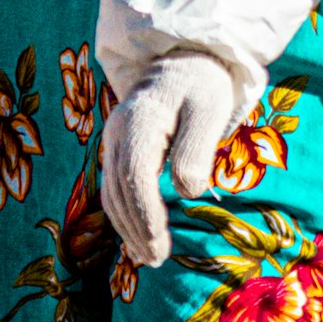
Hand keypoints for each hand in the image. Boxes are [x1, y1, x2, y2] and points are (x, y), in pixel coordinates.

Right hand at [100, 51, 235, 266]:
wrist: (187, 61)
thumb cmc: (204, 85)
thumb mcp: (210, 110)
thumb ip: (197, 149)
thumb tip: (188, 192)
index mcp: (141, 119)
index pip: (135, 175)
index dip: (145, 213)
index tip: (161, 244)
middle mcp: (118, 130)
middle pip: (118, 188)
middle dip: (136, 228)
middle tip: (158, 260)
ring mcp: (114, 139)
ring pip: (111, 191)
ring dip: (127, 227)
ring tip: (150, 257)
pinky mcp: (118, 147)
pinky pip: (114, 186)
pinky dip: (123, 214)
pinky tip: (138, 237)